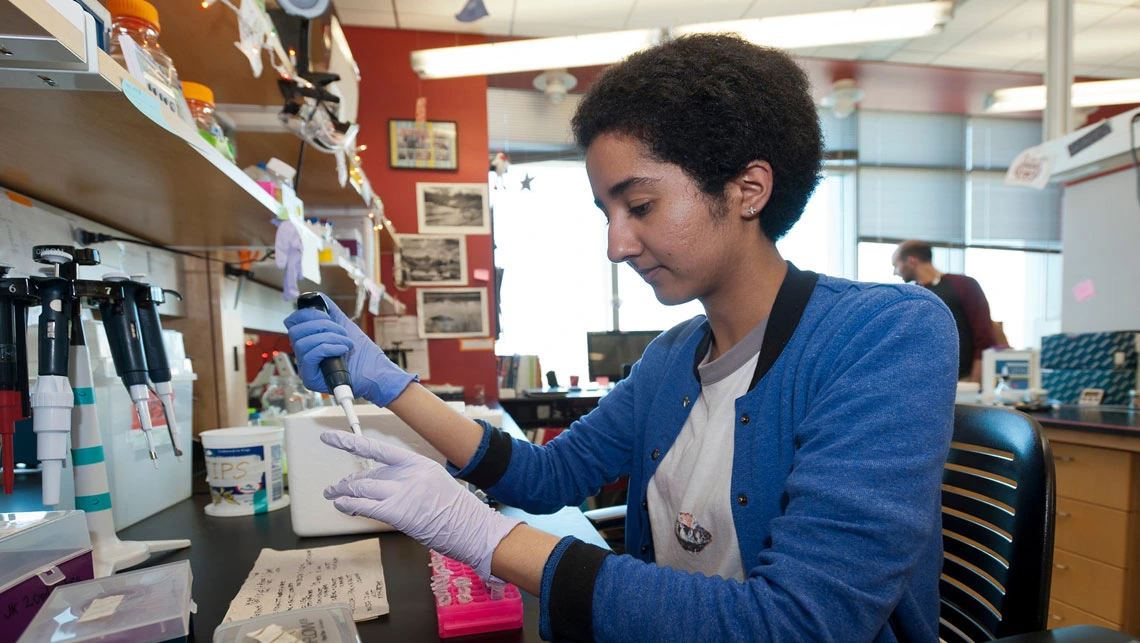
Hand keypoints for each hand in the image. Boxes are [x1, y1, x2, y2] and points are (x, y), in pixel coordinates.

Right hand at [284, 294, 415, 405]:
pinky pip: (310, 356)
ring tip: (346, 342)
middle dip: (321, 326)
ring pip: (302, 344)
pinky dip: (328, 348)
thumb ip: (332, 313)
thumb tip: (320, 297)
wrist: (377, 374)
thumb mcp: (346, 328)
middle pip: (295, 332)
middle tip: (341, 332)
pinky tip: (342, 349)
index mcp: (310, 343)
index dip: (304, 315)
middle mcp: (304, 356)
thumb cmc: (364, 356)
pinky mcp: (310, 379)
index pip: (293, 324)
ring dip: (328, 338)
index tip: (323, 314)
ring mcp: (306, 369)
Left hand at [321, 430, 521, 579]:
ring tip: (333, 495)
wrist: (473, 529)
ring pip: (362, 489)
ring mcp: (404, 492)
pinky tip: (341, 505)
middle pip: (368, 475)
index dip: (350, 442)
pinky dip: (349, 505)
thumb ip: (408, 481)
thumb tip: (379, 485)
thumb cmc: (457, 512)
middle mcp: (409, 474)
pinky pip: (365, 506)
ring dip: (343, 493)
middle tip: (336, 487)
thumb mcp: (434, 484)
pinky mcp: (399, 512)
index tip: (332, 438)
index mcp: (418, 463)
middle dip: (348, 482)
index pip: (378, 449)